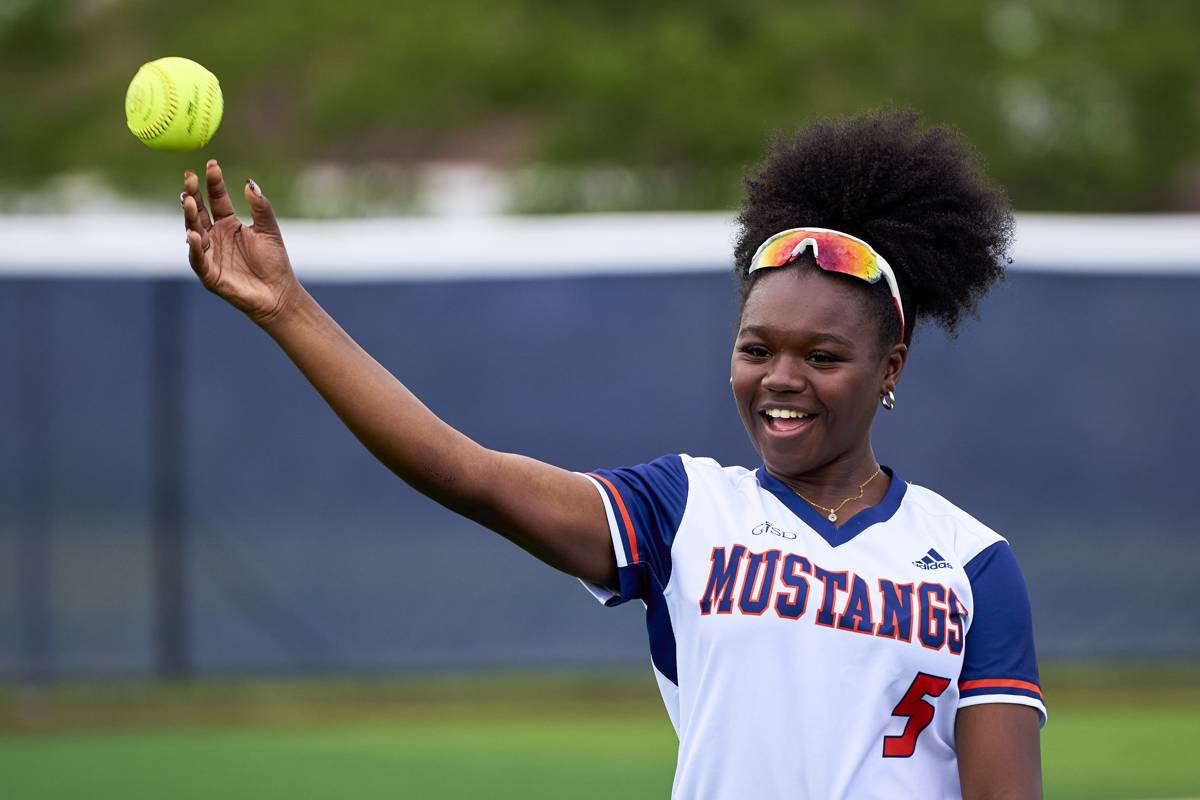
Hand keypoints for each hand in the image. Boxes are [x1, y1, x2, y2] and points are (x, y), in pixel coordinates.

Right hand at [182, 160, 298, 325]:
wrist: (278, 293)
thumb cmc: (273, 262)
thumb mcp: (269, 230)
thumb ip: (260, 207)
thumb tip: (249, 182)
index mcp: (228, 223)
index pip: (216, 198)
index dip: (213, 182)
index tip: (212, 164)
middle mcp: (215, 236)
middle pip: (199, 211)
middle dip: (193, 194)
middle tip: (189, 177)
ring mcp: (210, 254)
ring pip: (194, 231)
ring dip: (189, 216)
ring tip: (188, 201)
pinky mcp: (209, 273)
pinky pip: (198, 259)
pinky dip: (195, 247)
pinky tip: (195, 235)